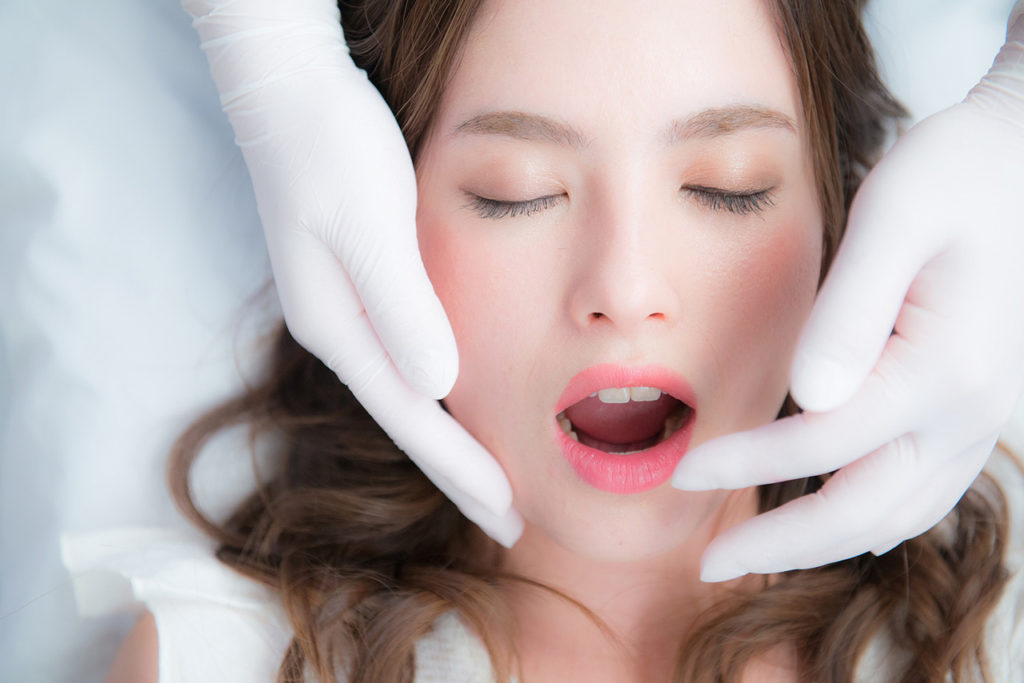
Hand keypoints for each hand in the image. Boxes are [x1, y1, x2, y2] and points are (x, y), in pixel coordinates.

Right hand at [180, 0, 521, 545]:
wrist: (289, 94)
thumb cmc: (329, 149)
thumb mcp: (369, 223)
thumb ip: (403, 307)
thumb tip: (440, 389)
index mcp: (339, 327)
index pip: (412, 418)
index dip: (461, 469)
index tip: (509, 513)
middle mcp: (339, 331)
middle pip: (408, 420)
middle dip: (459, 475)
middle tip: (511, 524)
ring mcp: (346, 311)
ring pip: (408, 396)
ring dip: (452, 442)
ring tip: (495, 482)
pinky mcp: (361, 287)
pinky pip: (407, 360)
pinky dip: (442, 396)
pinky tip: (463, 405)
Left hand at [673, 17, 1023, 581]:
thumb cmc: (959, 172)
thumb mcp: (897, 215)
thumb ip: (850, 309)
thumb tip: (807, 396)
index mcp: (940, 367)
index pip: (821, 443)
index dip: (746, 465)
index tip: (683, 472)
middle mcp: (969, 410)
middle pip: (863, 509)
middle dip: (782, 543)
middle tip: (711, 564)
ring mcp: (982, 417)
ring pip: (900, 514)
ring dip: (826, 543)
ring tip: (763, 553)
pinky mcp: (981, 409)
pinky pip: (929, 493)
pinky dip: (876, 520)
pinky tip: (842, 524)